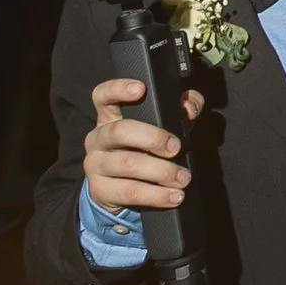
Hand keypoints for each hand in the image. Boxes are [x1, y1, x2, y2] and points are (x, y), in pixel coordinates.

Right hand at [82, 73, 204, 211]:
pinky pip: (130, 192)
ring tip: (183, 177)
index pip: (103, 96)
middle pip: (120, 131)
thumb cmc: (142, 151)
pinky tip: (174, 196)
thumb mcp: (161, 128)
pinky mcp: (101, 190)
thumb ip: (180, 111)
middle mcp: (98, 138)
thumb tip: (190, 108)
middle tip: (176, 148)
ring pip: (127, 164)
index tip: (140, 89)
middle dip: (153, 138)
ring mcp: (96, 165)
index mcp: (110, 117)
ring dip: (162, 171)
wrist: (116, 191)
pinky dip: (157, 195)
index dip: (118, 88)